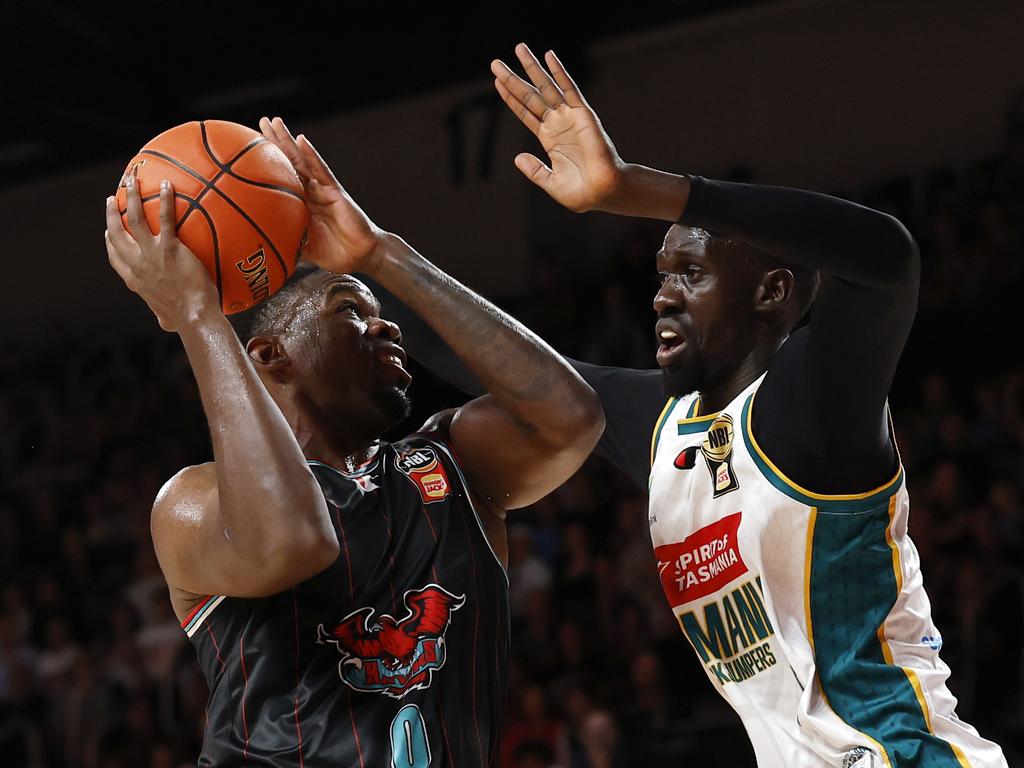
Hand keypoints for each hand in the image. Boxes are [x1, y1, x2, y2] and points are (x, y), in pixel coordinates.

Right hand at [105, 178, 219, 331]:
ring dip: (130, 197)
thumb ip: (163, 315)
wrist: (194, 316)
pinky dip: (165, 200)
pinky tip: (167, 185)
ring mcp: (151, 255)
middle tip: (112, 199)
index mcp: (134, 279)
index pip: (115, 256)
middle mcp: (137, 264)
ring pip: (134, 219)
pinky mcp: (170, 249)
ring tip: (132, 181)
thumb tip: (167, 323)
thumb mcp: (165, 318)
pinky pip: (166, 218)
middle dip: (111, 213)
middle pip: (117, 232)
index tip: (108, 230)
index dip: (110, 240)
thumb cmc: (185, 320)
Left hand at [259, 117, 384, 273]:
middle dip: (275, 141)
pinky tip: (302, 141)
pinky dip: (312, 155)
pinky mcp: (336, 191)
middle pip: (289, 161)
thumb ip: (285, 245)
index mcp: (301, 203)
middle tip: (260, 121)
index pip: (281, 177)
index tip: (248, 147)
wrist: (362, 256)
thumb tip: (260, 254)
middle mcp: (310, 191)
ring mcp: (323, 189)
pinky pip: (322, 171)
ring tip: (275, 122)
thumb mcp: (303, 250)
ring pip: (302, 160)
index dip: (267, 162)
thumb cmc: (336, 253)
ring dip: (288, 140)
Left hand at [492, 44, 625, 212]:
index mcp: (550, 140)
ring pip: (546, 87)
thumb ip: (534, 171)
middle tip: (495, 63)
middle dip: (513, 79)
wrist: (603, 192)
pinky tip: (549, 55)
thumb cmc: (582, 192)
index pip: (526, 113)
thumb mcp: (551, 183)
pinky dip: (559, 72)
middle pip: (531, 96)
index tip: (496, 83)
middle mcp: (558, 124)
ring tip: (518, 49)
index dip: (511, 99)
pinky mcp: (582, 114)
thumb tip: (517, 157)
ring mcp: (569, 117)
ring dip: (532, 68)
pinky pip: (569, 88)